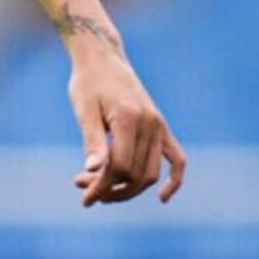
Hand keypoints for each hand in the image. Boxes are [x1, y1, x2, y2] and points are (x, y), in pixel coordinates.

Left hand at [67, 51, 184, 204]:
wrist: (103, 60)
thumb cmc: (88, 83)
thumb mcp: (84, 110)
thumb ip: (91, 140)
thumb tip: (93, 170)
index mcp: (130, 119)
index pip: (120, 167)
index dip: (101, 186)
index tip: (81, 193)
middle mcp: (151, 124)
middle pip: (136, 175)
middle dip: (110, 189)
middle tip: (81, 187)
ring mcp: (159, 126)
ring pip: (151, 172)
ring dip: (127, 188)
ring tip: (97, 188)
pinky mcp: (161, 127)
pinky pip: (177, 158)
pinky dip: (174, 179)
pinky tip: (163, 198)